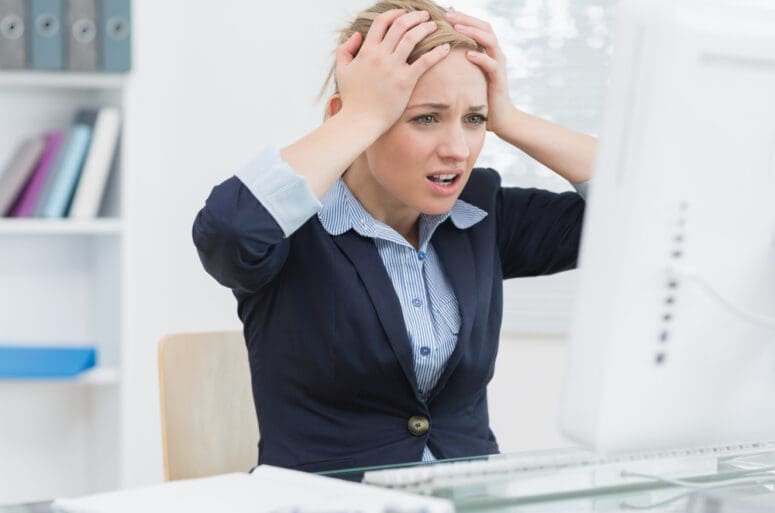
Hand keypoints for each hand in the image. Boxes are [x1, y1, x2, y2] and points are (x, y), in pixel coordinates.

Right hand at [335, 9, 450, 135]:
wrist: (359, 121)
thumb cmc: (352, 99)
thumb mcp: (342, 70)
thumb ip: (345, 50)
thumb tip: (357, 35)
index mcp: (366, 51)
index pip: (382, 22)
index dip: (395, 13)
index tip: (404, 12)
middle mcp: (380, 56)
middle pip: (400, 25)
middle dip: (415, 17)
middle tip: (425, 16)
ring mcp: (393, 68)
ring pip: (412, 38)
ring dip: (426, 28)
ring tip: (434, 26)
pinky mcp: (405, 81)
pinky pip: (424, 61)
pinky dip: (437, 52)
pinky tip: (446, 47)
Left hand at [446, 10, 515, 136]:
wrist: (500, 119)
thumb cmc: (478, 97)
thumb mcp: (465, 77)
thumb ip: (456, 63)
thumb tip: (433, 56)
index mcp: (486, 50)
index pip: (475, 25)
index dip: (461, 17)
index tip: (441, 13)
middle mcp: (495, 53)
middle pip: (483, 27)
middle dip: (465, 19)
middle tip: (446, 15)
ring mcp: (499, 64)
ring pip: (489, 40)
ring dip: (472, 33)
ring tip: (456, 29)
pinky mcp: (499, 79)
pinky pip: (492, 64)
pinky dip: (481, 57)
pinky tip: (468, 54)